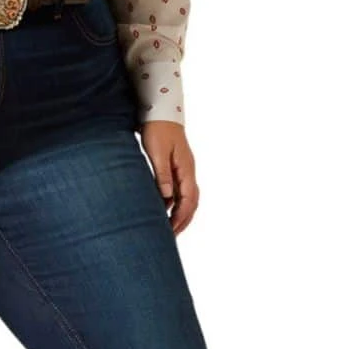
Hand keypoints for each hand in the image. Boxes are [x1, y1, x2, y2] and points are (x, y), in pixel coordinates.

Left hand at [139, 121, 199, 235]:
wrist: (160, 110)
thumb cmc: (157, 129)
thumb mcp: (157, 153)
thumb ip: (162, 175)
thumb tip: (167, 197)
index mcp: (186, 169)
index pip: (188, 200)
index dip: (181, 217)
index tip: (171, 231)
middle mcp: (188, 171)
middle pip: (191, 202)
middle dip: (183, 221)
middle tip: (171, 237)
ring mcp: (184, 169)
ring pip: (186, 197)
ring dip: (179, 213)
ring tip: (168, 228)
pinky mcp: (177, 167)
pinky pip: (179, 190)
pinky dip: (174, 203)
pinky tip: (163, 210)